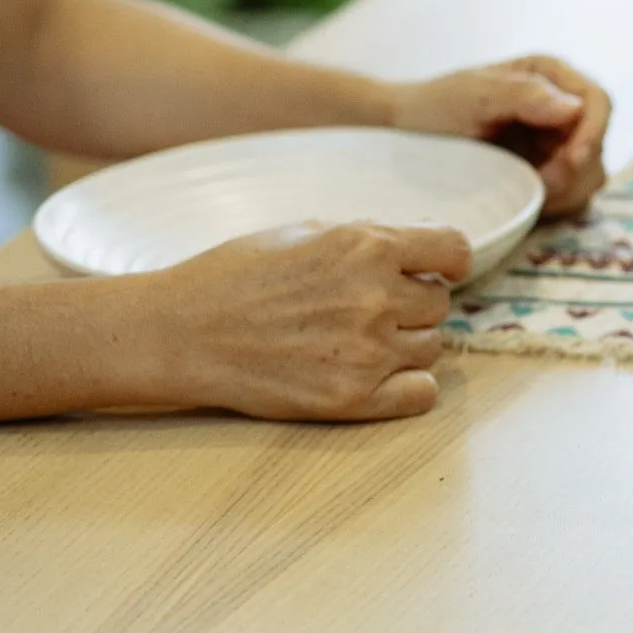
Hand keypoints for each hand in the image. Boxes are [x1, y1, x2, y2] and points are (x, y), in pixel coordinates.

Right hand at [152, 223, 471, 421]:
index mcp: (366, 246)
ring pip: (431, 346)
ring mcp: (367, 352)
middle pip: (439, 303)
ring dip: (406, 343)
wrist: (179, 332)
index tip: (440, 270)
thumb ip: (369, 239)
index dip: (449, 261)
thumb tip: (422, 248)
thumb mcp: (306, 232)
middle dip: (412, 303)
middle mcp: (376, 298)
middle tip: (368, 308)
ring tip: (357, 340)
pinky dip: (410, 385)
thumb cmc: (236, 276)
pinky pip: (422, 393)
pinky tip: (380, 374)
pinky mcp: (353, 399)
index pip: (454, 250)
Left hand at [391, 56, 610, 215]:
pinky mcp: (549, 171)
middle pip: (598, 143)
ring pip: (591, 174)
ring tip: (524, 189)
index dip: (592, 133)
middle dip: (573, 170)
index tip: (571, 161)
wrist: (406, 135)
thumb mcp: (473, 96)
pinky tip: (526, 197)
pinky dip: (556, 202)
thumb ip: (523, 96)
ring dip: (565, 190)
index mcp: (550, 75)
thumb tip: (574, 108)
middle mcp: (562, 106)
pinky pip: (573, 194)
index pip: (597, 102)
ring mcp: (558, 141)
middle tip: (536, 184)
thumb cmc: (434, 106)